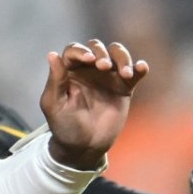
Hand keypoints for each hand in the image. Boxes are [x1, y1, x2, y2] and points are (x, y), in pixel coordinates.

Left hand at [40, 39, 148, 168]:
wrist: (83, 146)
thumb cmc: (63, 124)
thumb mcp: (54, 104)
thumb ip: (55, 80)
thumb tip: (52, 54)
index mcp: (68, 71)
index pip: (74, 51)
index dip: (81, 51)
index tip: (89, 60)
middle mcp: (88, 69)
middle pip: (96, 47)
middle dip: (101, 52)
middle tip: (103, 67)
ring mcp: (107, 77)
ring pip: (117, 54)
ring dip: (122, 57)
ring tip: (125, 73)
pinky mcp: (123, 87)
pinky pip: (134, 73)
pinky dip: (140, 67)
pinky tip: (141, 68)